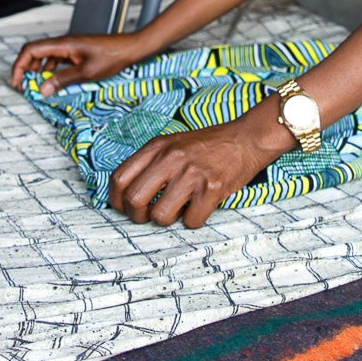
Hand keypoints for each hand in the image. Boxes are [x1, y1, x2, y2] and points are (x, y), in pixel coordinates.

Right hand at [10, 32, 150, 94]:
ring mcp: (69, 47)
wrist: (131, 49)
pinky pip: (56, 59)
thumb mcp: (86, 73)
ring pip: (45, 56)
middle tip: (23, 86)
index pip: (31, 50)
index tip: (17, 82)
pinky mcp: (76, 52)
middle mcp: (63, 43)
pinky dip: (50, 70)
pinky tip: (54, 81)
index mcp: (63, 44)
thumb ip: (63, 81)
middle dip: (25, 69)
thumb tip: (43, 90)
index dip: (20, 66)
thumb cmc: (112, 57)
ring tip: (37, 86)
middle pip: (34, 52)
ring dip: (37, 70)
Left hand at [108, 111, 285, 227]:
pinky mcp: (212, 188)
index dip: (116, 200)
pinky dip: (192, 221)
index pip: (119, 178)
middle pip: (134, 199)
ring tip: (177, 209)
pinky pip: (191, 221)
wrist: (245, 139)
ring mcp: (191, 174)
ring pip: (160, 216)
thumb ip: (150, 163)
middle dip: (137, 216)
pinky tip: (198, 208)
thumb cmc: (206, 145)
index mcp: (156, 147)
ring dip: (166, 220)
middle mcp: (170, 159)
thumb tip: (127, 193)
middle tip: (147, 216)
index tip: (122, 208)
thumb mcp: (171, 144)